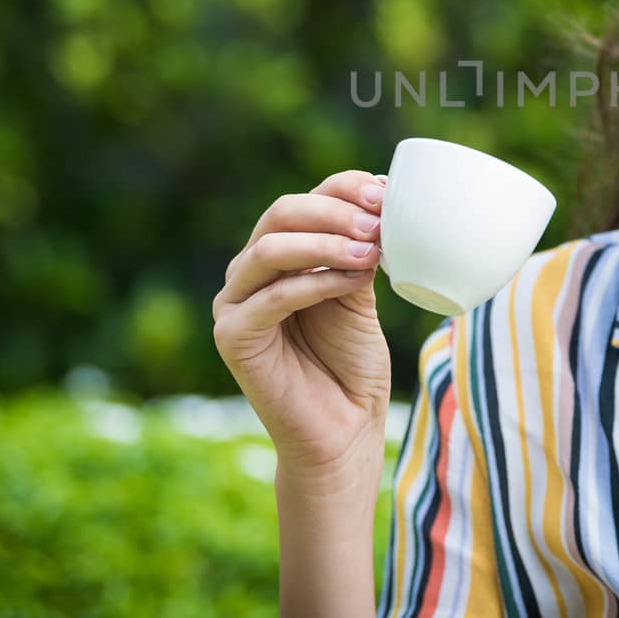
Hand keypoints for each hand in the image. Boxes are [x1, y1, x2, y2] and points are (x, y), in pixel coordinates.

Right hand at [212, 170, 391, 488]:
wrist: (343, 431)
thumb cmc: (352, 363)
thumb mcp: (360, 293)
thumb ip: (358, 251)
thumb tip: (381, 199)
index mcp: (278, 254)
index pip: (303, 200)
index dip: (343, 187)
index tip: (386, 192)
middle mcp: (249, 272)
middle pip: (282, 213)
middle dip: (335, 210)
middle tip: (379, 221)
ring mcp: (233, 303)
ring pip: (271, 248)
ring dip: (326, 242)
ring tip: (371, 249)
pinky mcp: (232, 337)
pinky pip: (273, 297)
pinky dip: (318, 282)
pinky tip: (354, 281)